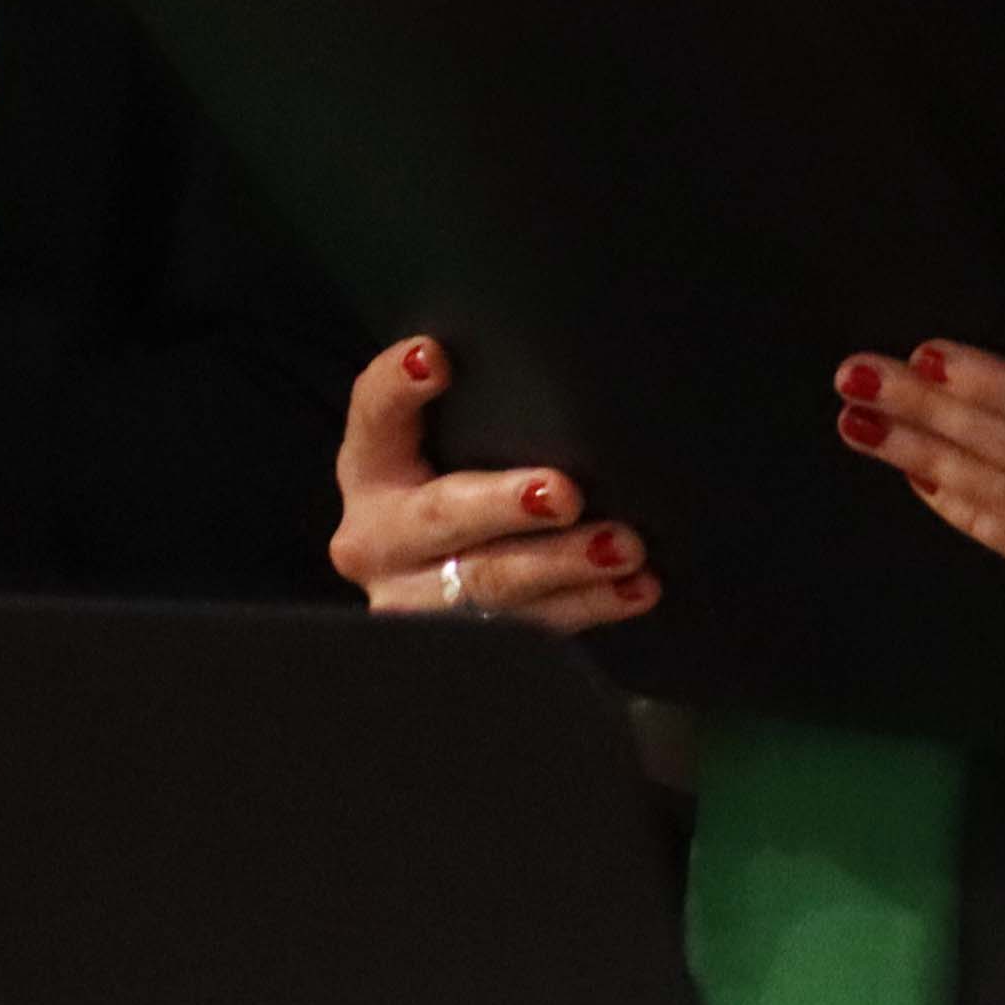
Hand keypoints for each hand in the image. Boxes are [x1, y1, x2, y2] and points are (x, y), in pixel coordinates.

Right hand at [327, 335, 649, 636]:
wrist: (440, 585)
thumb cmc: (462, 485)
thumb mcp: (450, 446)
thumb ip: (475, 411)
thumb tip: (563, 366)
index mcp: (371, 470)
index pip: (374, 414)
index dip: (397, 386)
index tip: (435, 357)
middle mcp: (379, 539)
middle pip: (440, 515)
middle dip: (503, 504)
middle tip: (563, 493)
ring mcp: (414, 602)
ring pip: (488, 585)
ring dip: (563, 565)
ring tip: (622, 547)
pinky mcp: (460, 647)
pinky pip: (528, 630)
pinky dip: (588, 606)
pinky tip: (633, 588)